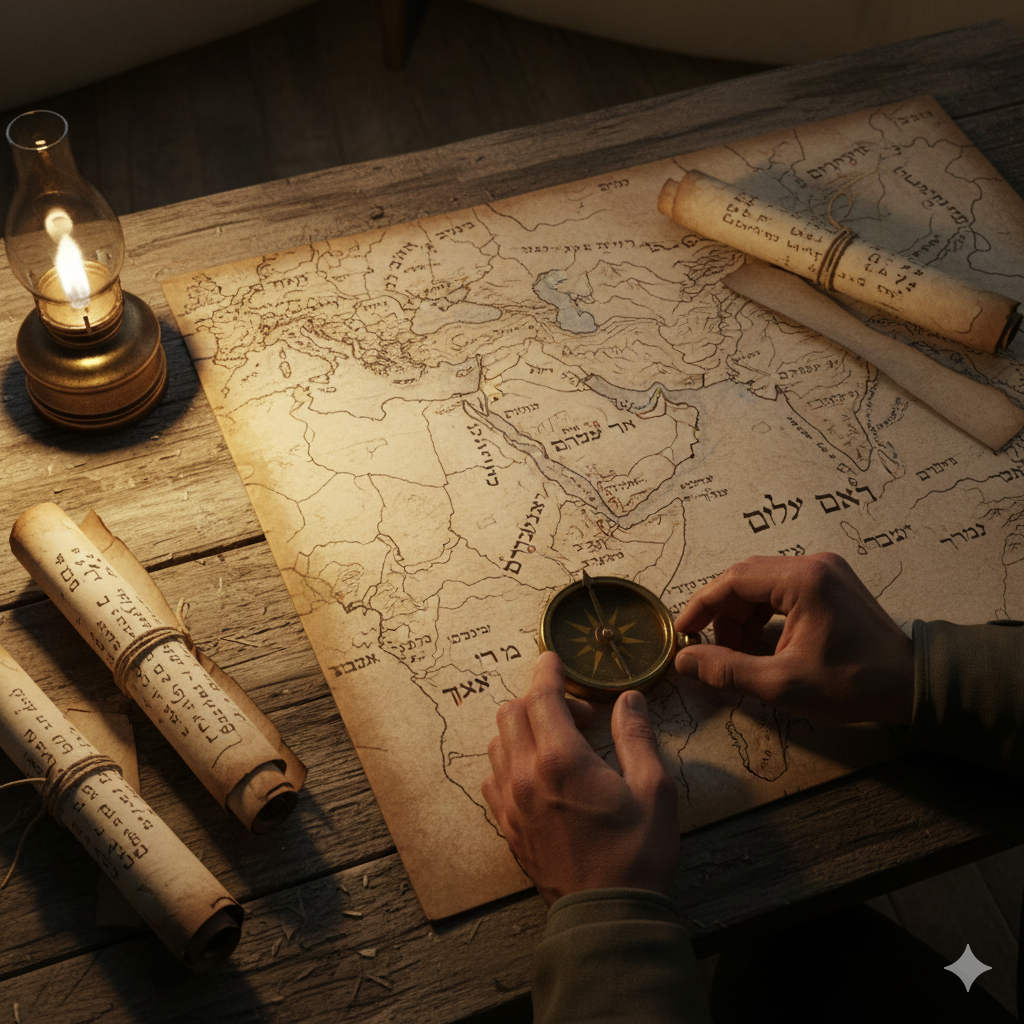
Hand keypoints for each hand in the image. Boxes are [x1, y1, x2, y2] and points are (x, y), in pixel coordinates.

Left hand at [481, 651, 678, 904]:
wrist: (607, 915)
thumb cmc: (637, 854)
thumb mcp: (654, 790)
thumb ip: (637, 737)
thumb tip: (629, 699)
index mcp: (562, 761)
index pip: (540, 696)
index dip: (547, 671)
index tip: (555, 659)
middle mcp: (526, 776)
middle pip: (512, 712)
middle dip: (541, 700)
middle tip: (579, 717)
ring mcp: (510, 802)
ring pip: (498, 741)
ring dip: (525, 729)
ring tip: (561, 745)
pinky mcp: (506, 825)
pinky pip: (493, 776)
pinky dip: (511, 760)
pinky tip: (539, 773)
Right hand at [673, 552, 913, 724]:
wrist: (912, 683)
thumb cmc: (852, 684)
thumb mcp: (782, 684)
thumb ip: (727, 670)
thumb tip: (683, 661)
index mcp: (802, 580)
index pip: (733, 580)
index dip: (702, 605)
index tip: (683, 632)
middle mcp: (812, 564)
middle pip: (746, 578)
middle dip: (723, 615)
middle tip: (715, 651)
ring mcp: (824, 569)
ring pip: (762, 584)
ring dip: (743, 617)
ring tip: (741, 654)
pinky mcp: (831, 581)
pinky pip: (781, 589)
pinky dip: (764, 615)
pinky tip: (763, 645)